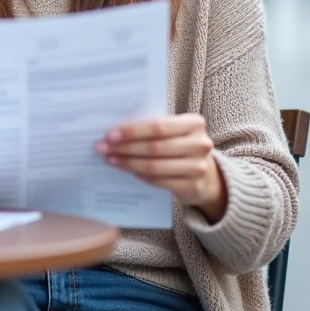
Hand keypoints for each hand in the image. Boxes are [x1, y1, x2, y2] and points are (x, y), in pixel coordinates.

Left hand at [97, 114, 226, 221]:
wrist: (207, 174)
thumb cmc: (181, 145)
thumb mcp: (175, 131)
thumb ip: (153, 128)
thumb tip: (116, 129)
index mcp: (194, 123)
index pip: (159, 126)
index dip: (133, 131)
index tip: (110, 134)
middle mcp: (200, 144)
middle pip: (154, 147)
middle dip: (125, 148)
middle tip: (102, 147)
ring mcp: (198, 167)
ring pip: (154, 166)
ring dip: (128, 163)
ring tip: (110, 159)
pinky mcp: (192, 187)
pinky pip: (159, 181)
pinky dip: (139, 175)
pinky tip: (126, 170)